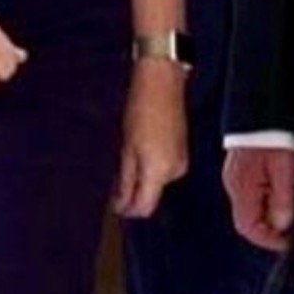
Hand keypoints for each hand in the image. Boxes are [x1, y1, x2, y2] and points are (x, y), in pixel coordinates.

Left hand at [113, 59, 188, 218]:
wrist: (162, 83)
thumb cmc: (141, 110)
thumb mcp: (127, 149)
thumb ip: (125, 180)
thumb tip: (121, 203)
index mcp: (160, 172)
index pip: (145, 207)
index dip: (127, 210)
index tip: (112, 204)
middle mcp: (175, 171)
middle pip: (151, 196)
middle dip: (132, 193)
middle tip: (113, 179)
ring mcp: (181, 161)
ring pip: (157, 184)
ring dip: (140, 179)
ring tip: (124, 161)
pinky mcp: (181, 152)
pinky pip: (163, 170)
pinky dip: (150, 168)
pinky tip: (138, 153)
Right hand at [225, 145, 293, 252]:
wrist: (262, 107)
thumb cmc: (274, 136)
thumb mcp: (285, 168)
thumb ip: (283, 198)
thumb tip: (283, 225)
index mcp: (242, 188)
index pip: (248, 227)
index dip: (268, 240)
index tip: (288, 243)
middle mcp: (235, 185)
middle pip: (250, 218)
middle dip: (272, 226)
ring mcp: (238, 176)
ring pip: (254, 205)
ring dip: (273, 211)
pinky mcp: (244, 168)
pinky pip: (256, 192)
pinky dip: (271, 197)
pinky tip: (287, 188)